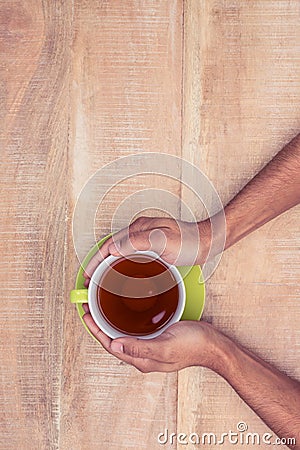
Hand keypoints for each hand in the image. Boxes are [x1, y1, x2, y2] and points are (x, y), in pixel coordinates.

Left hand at [82, 304, 223, 372]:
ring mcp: (150, 347)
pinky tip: (125, 311)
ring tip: (101, 307)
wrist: (214, 345)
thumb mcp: (165, 346)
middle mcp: (143, 355)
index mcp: (142, 359)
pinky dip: (124, 320)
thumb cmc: (193, 345)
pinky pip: (134, 330)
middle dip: (99, 325)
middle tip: (89, 307)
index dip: (96, 331)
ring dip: (110, 322)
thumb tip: (115, 345)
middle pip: (113, 340)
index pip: (110, 346)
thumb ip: (140, 347)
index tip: (86, 314)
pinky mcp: (157, 338)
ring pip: (122, 334)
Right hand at [83, 216, 211, 284]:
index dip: (95, 261)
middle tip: (88, 283)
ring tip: (99, 282)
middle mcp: (138, 232)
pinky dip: (119, 267)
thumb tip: (112, 248)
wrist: (207, 242)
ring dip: (106, 267)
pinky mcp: (150, 247)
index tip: (87, 276)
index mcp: (138, 228)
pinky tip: (119, 276)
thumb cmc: (190, 241)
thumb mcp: (163, 241)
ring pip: (118, 254)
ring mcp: (143, 239)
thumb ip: (137, 242)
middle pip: (110, 249)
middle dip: (97, 265)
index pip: (108, 245)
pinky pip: (128, 257)